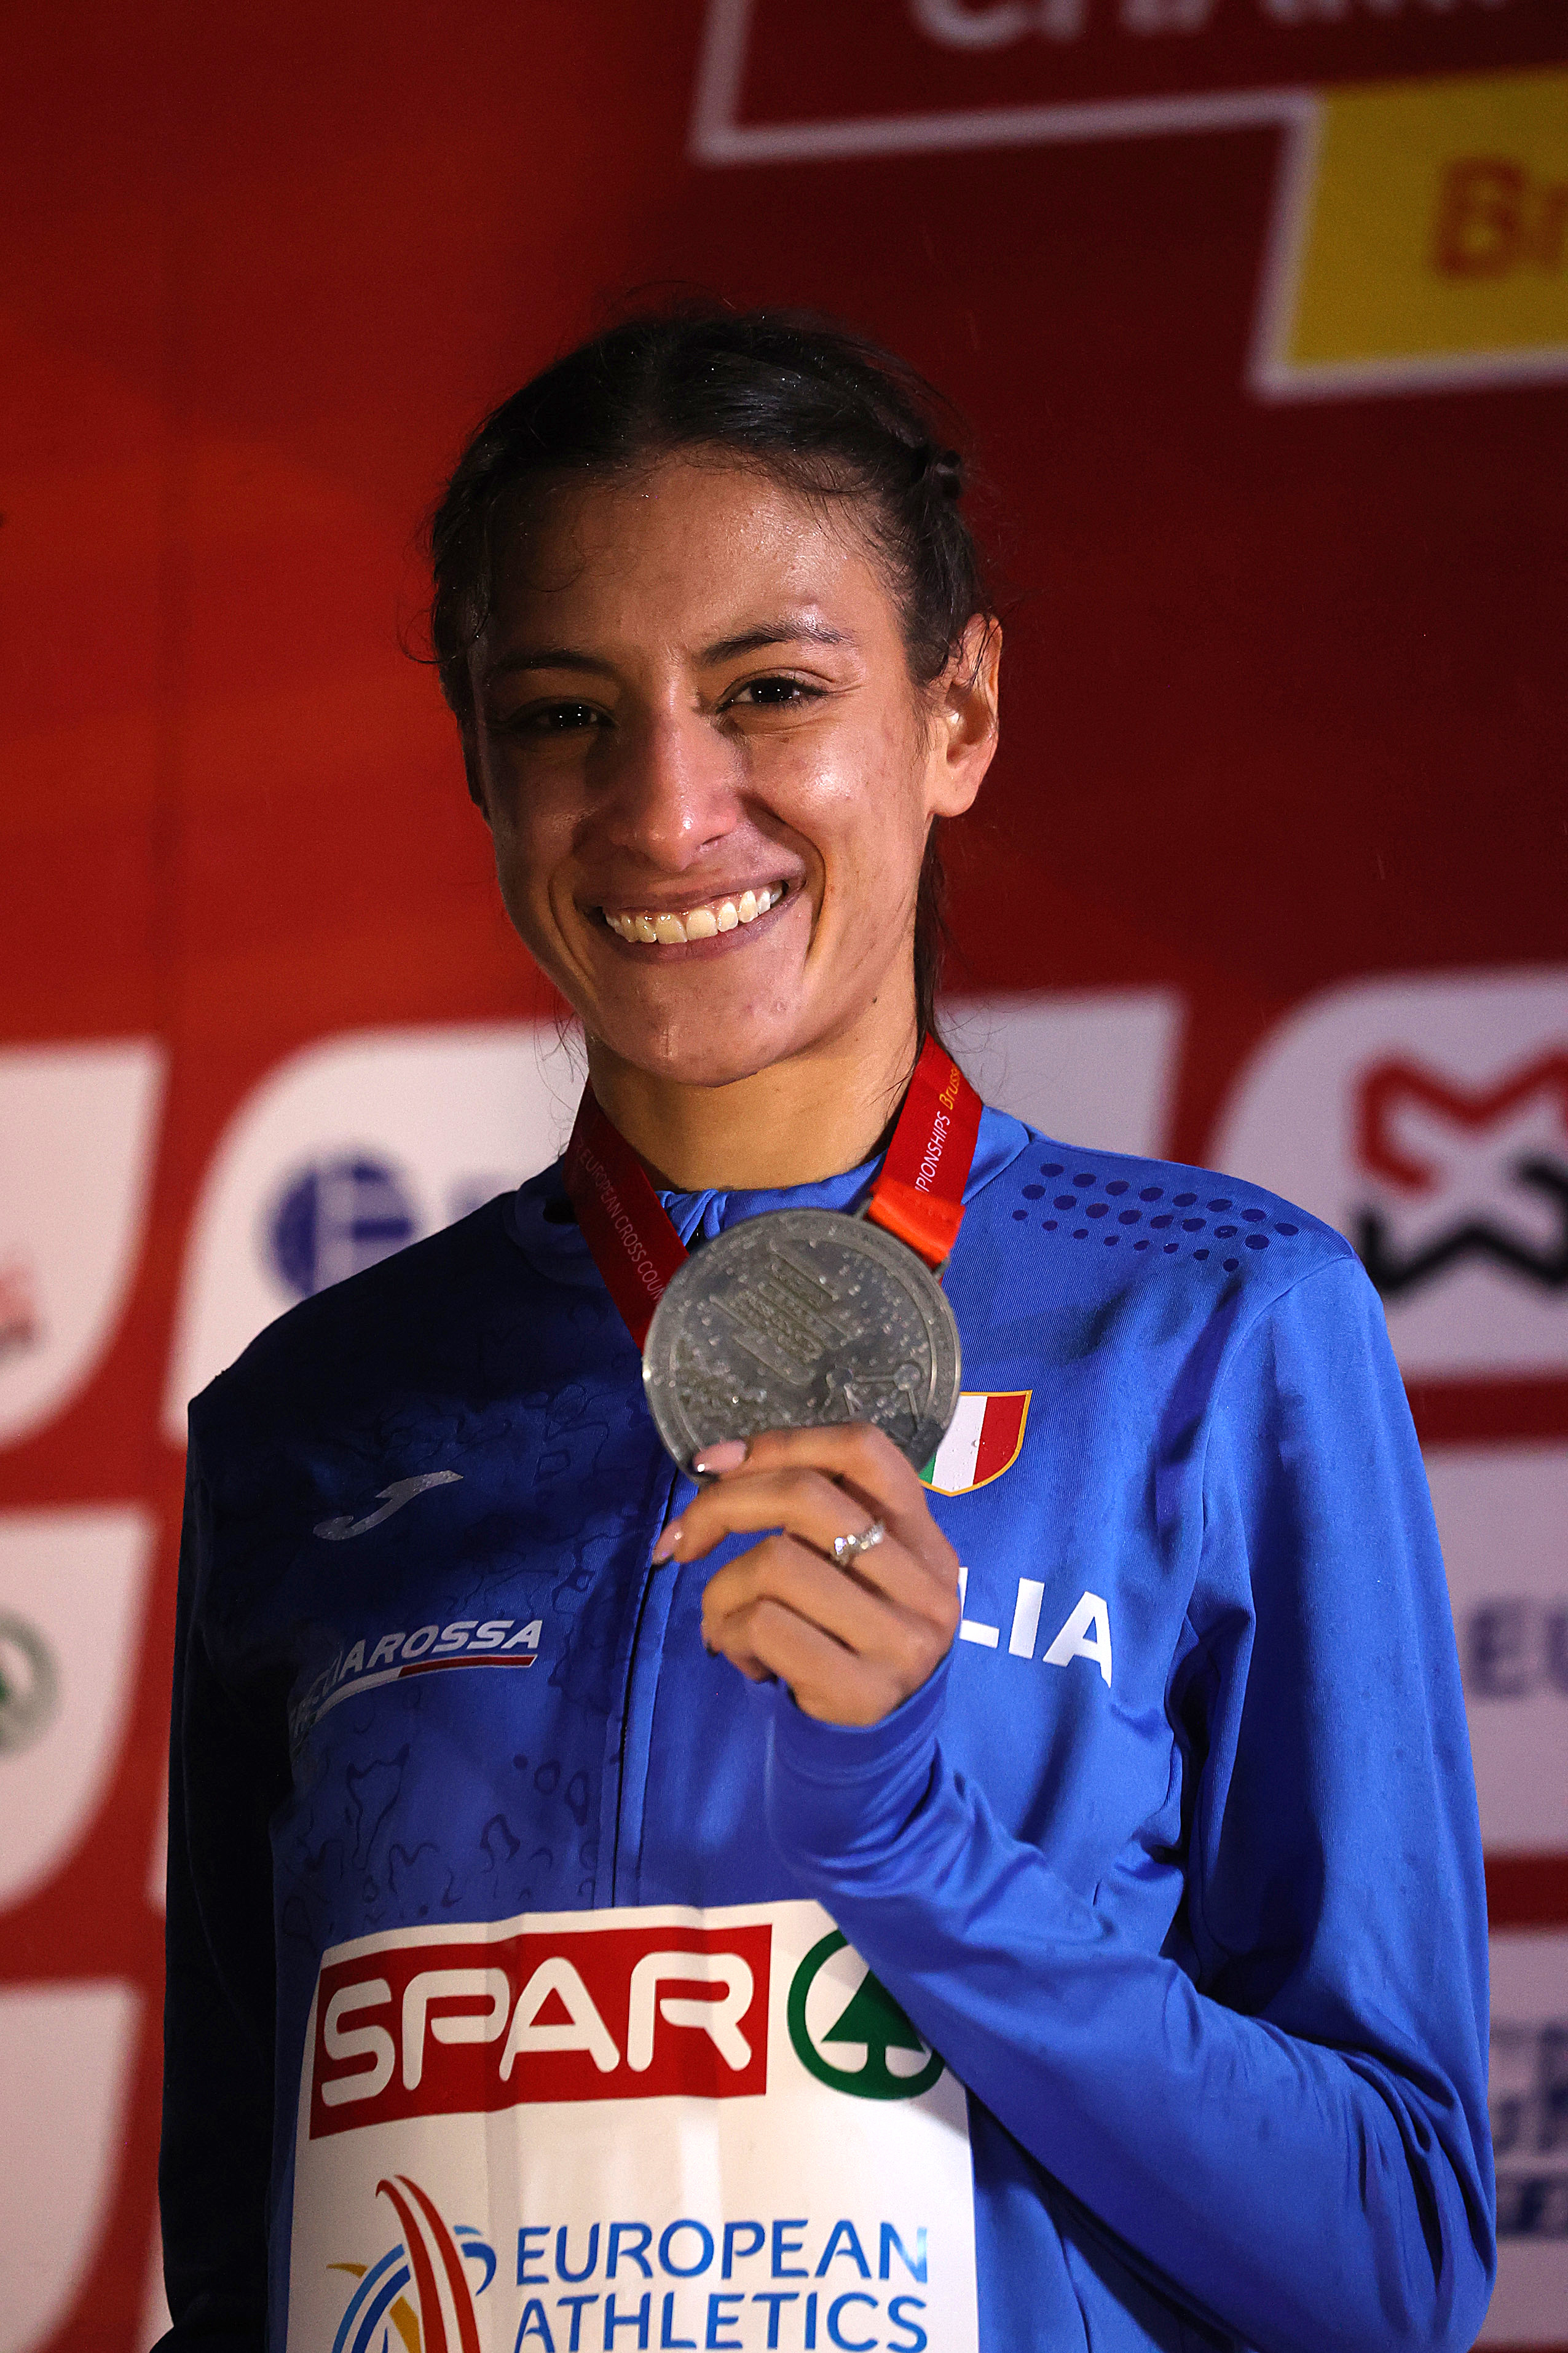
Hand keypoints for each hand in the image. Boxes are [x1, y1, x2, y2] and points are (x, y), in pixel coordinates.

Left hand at [650, 1424, 961, 1726]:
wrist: (876, 1751)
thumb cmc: (843, 1641)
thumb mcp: (852, 1573)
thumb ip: (811, 1520)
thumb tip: (717, 1466)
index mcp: (924, 1539)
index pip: (862, 1451)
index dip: (780, 1442)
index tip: (715, 1464)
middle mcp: (925, 1585)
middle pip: (806, 1497)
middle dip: (721, 1507)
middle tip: (681, 1540)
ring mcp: (900, 1641)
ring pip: (775, 1562)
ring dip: (720, 1589)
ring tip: (724, 1618)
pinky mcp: (863, 1692)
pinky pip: (763, 1625)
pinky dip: (727, 1633)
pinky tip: (740, 1654)